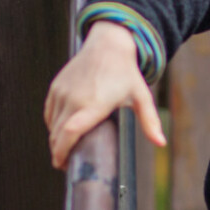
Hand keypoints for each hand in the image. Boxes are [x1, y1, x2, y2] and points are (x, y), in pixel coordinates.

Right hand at [44, 20, 166, 168]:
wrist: (108, 45)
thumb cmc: (125, 72)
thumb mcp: (141, 97)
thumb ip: (150, 121)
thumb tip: (161, 143)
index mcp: (94, 104)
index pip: (70, 132)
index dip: (62, 151)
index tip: (62, 165)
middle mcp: (74, 99)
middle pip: (57, 134)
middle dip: (58, 152)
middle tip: (67, 163)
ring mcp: (62, 92)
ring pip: (51, 125)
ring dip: (54, 140)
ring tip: (64, 150)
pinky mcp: (56, 87)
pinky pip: (48, 113)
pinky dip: (51, 125)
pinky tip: (59, 132)